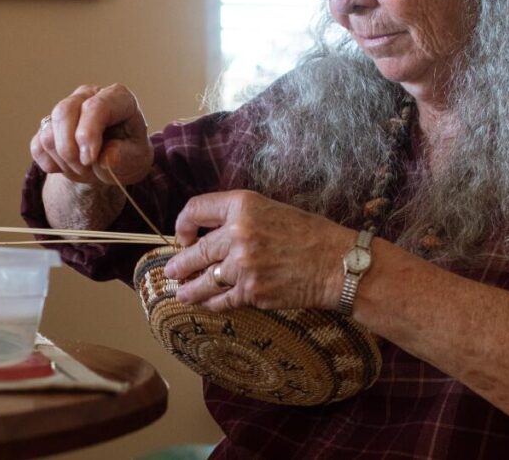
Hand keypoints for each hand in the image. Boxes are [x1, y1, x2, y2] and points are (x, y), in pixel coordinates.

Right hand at [30, 84, 153, 184]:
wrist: (114, 161)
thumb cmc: (128, 154)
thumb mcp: (137, 158)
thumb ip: (123, 156)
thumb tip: (104, 157)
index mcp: (117, 97)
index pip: (95, 106)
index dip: (88, 134)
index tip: (90, 159)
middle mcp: (89, 95)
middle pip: (63, 113)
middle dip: (71, 150)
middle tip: (87, 169)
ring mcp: (66, 107)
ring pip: (48, 133)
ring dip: (64, 161)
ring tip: (84, 169)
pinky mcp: (48, 125)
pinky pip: (38, 146)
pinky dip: (51, 164)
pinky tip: (68, 166)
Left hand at [164, 190, 354, 311]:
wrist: (336, 264)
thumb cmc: (309, 233)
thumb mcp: (271, 209)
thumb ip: (239, 218)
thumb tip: (209, 233)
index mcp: (243, 206)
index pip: (195, 209)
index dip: (183, 224)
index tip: (183, 236)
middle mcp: (238, 234)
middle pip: (195, 251)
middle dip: (179, 265)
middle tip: (172, 271)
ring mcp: (243, 266)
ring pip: (203, 281)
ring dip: (188, 289)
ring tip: (180, 293)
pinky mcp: (251, 292)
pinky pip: (221, 300)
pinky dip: (211, 303)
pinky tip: (206, 304)